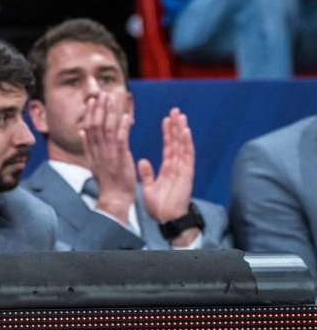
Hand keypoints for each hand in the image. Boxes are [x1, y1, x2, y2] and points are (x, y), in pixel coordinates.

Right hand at [81, 90, 136, 221]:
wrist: (114, 198)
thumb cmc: (107, 181)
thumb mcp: (93, 162)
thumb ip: (87, 145)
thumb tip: (81, 130)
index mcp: (91, 150)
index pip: (88, 128)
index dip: (90, 113)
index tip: (92, 101)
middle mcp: (98, 150)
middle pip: (95, 125)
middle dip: (98, 108)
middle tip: (101, 94)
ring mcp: (108, 154)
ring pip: (106, 129)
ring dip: (109, 112)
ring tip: (112, 99)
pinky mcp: (120, 158)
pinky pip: (121, 139)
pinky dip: (123, 126)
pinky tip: (126, 116)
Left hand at [139, 107, 196, 245]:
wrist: (166, 219)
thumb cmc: (159, 206)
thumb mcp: (149, 187)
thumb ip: (147, 173)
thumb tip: (142, 160)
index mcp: (168, 168)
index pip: (168, 146)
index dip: (167, 133)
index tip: (165, 119)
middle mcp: (177, 166)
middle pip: (177, 142)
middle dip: (176, 126)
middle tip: (175, 110)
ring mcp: (183, 169)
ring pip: (183, 146)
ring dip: (182, 130)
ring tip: (181, 115)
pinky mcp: (187, 174)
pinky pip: (187, 156)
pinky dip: (187, 143)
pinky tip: (186, 131)